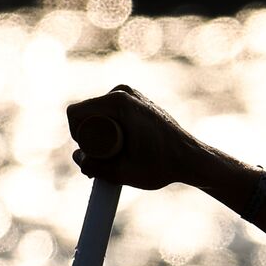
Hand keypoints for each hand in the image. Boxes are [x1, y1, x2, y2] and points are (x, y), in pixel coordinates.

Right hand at [67, 85, 223, 190]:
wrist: (191, 159)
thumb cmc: (163, 166)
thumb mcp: (126, 173)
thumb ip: (97, 169)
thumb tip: (78, 157)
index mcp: (119, 102)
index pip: (77, 113)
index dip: (74, 136)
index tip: (88, 155)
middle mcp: (123, 91)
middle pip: (87, 113)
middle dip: (86, 136)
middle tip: (102, 160)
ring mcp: (131, 94)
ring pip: (98, 112)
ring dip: (96, 132)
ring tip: (113, 155)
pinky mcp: (136, 100)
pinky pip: (109, 111)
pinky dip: (106, 125)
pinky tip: (113, 142)